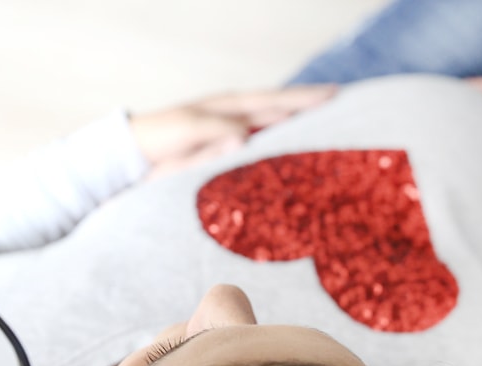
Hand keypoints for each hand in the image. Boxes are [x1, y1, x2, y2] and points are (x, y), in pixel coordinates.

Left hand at [130, 85, 336, 177]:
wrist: (137, 155)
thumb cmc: (160, 139)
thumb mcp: (185, 132)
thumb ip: (214, 134)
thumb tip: (244, 139)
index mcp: (229, 108)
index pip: (274, 101)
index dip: (303, 99)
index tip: (333, 95)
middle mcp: (236, 118)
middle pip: (281, 109)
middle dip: (310, 105)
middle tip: (344, 102)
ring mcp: (234, 134)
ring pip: (275, 126)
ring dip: (300, 125)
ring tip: (329, 124)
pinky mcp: (228, 152)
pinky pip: (262, 146)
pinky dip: (281, 144)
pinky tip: (296, 150)